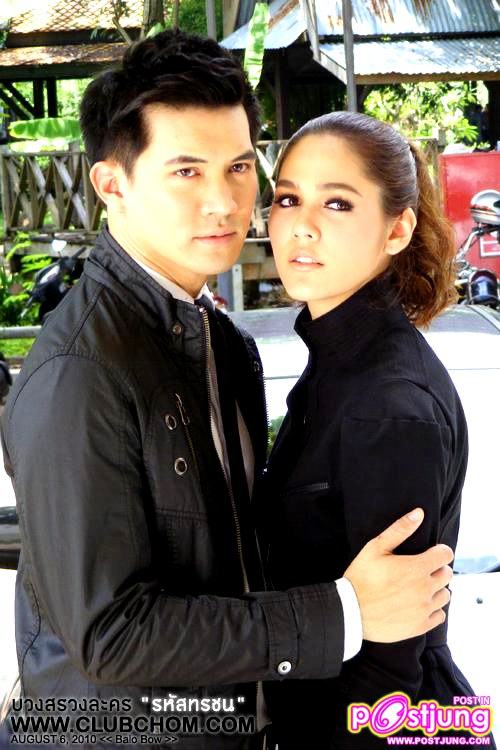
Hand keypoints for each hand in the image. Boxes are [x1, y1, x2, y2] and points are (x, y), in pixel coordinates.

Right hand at [343, 508, 452, 642]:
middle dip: (438, 569)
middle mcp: (425, 588)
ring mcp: (424, 609)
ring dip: (436, 589)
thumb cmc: (361, 576)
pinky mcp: (420, 625)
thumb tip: (419, 513)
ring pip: (445, 595)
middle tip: (421, 570)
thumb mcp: (376, 548)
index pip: (445, 555)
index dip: (439, 551)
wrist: (350, 611)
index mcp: (417, 567)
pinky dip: (434, 609)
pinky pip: (440, 615)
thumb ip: (400, 529)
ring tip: (419, 588)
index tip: (431, 553)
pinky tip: (419, 605)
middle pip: (447, 574)